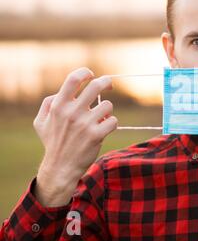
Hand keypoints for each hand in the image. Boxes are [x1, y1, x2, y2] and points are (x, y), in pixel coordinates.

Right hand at [33, 67, 117, 206]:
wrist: (60, 167)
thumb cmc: (53, 142)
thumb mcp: (41, 121)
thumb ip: (49, 103)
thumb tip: (64, 91)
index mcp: (58, 106)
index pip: (74, 79)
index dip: (86, 73)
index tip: (91, 75)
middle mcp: (72, 112)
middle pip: (96, 86)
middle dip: (106, 82)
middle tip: (109, 85)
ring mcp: (84, 124)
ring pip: (108, 105)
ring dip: (107, 110)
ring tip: (100, 118)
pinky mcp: (96, 135)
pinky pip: (113, 121)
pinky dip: (111, 123)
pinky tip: (104, 128)